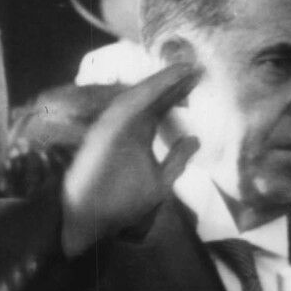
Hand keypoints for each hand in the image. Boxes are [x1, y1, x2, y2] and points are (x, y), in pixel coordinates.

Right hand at [60, 63, 200, 256]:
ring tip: (186, 67)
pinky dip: (147, 92)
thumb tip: (196, 138)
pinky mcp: (105, 131)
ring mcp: (114, 127)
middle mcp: (125, 127)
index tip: (198, 77)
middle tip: (196, 65)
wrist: (92, 225)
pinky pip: (128, 107)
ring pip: (140, 97)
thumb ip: (176, 159)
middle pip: (151, 98)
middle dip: (173, 82)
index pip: (159, 108)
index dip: (177, 92)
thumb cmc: (121, 205)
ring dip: (162, 81)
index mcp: (138, 136)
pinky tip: (167, 81)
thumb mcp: (160, 181)